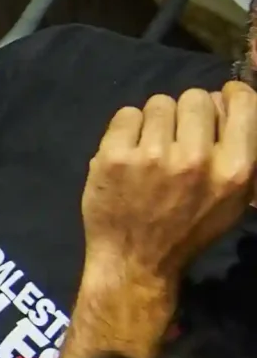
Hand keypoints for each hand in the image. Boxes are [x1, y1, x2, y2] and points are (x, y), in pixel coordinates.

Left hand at [81, 85, 256, 288]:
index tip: (216, 104)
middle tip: (177, 138)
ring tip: (152, 150)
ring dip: (155, 122)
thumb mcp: (234, 198)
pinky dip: (127, 130)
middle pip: (195, 97)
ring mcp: (153, 156)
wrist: (136, 260)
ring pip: (159, 102)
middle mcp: (197, 159)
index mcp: (236, 170)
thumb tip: (231, 100)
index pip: (242, 102)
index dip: (228, 97)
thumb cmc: (190, 228)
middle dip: (186, 113)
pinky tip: (129, 155)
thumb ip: (242, 150)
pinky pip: (127, 114)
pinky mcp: (114, 157)